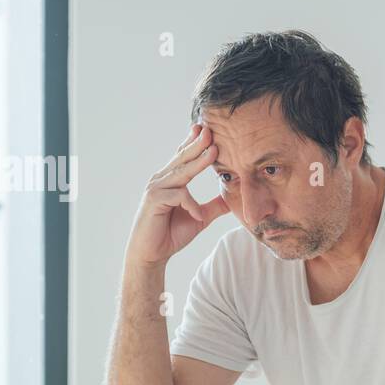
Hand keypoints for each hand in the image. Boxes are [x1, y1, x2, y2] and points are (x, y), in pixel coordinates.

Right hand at [126, 123, 230, 266]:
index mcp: (171, 180)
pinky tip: (198, 216)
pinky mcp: (154, 201)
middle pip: (182, 159)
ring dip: (198, 162)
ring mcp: (156, 189)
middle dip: (197, 144)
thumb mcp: (200, 217)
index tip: (207, 129)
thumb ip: (214, 206)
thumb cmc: (172, 234)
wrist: (152, 254)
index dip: (194, 143)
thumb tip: (232, 199)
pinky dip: (191, 205)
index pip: (183, 157)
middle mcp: (161, 180)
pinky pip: (178, 196)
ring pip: (181, 172)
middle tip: (210, 130)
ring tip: (213, 152)